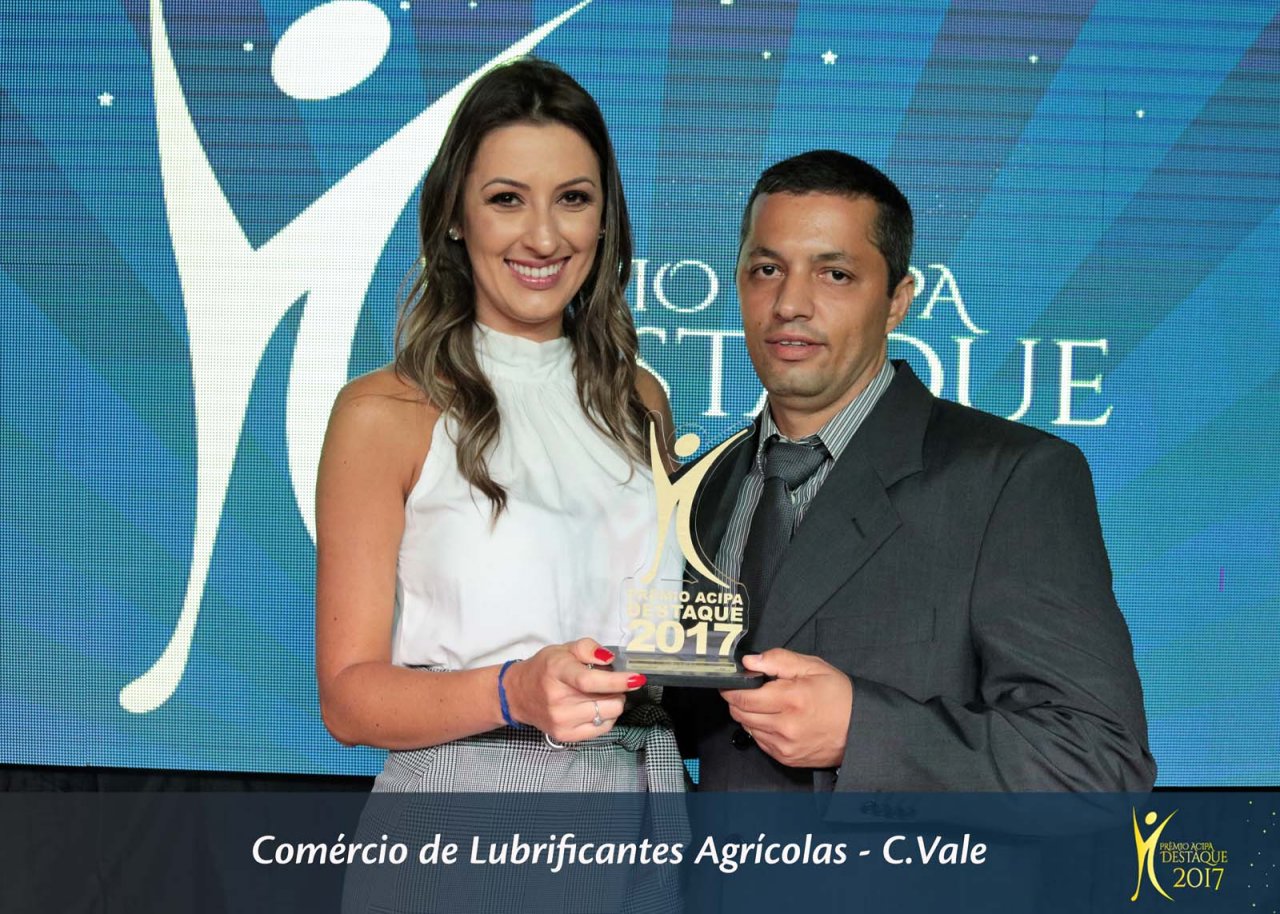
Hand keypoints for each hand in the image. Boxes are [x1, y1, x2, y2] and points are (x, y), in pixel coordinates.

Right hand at [503, 639, 645, 741]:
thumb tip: (609, 659)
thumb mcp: (563, 649)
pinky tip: (596, 707)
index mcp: (558, 672)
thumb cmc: (544, 669)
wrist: (518, 694)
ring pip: (609, 715)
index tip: (636, 678)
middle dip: (617, 691)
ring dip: (613, 703)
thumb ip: (587, 648)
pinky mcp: (565, 736)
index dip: (617, 681)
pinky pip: (602, 729)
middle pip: (606, 701)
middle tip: (609, 683)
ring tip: (600, 695)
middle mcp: (558, 700)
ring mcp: (561, 721)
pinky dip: (606, 717)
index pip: (590, 681)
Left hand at [720, 648, 853, 768]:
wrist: (861, 729)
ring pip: (747, 727)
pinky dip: (760, 729)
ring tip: (766, 704)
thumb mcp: (813, 667)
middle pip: (740, 713)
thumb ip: (779, 660)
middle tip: (747, 690)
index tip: (730, 681)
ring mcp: (785, 745)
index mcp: (791, 699)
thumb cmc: (839, 696)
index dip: (731, 687)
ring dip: (749, 714)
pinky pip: (759, 741)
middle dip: (737, 699)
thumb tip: (750, 661)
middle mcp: (785, 726)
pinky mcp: (786, 758)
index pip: (742, 696)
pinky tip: (774, 719)